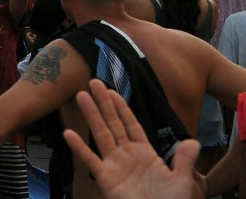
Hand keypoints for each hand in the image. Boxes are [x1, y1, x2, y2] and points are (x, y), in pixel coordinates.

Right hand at [63, 79, 200, 198]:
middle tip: (94, 83)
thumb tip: (194, 142)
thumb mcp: (182, 182)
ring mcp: (114, 165)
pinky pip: (90, 160)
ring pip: (101, 134)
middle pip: (113, 124)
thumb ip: (184, 161)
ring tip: (81, 96)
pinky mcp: (106, 178)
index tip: (113, 91)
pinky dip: (79, 147)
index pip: (131, 125)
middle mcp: (127, 155)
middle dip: (104, 103)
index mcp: (145, 153)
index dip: (122, 108)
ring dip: (92, 115)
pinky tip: (69, 134)